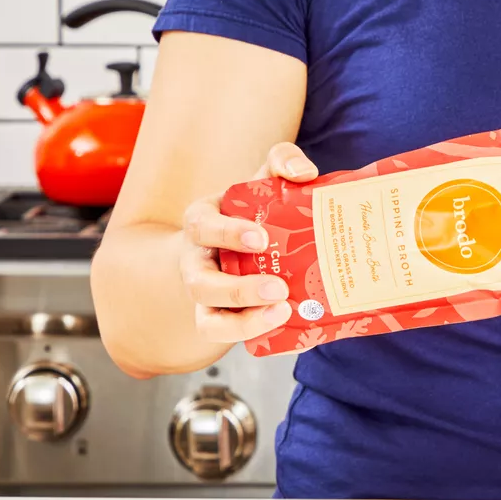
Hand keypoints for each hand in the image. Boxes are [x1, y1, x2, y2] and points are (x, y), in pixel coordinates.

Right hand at [180, 142, 319, 343]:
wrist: (239, 244)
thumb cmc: (252, 210)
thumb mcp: (263, 180)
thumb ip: (282, 162)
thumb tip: (304, 173)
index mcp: (202, 223)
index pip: (202, 227)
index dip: (228, 234)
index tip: (261, 237)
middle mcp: (197, 263)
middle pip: (201, 283)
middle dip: (237, 290)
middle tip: (278, 287)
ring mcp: (206, 297)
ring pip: (208, 320)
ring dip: (244, 322)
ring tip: (282, 312)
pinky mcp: (220, 319)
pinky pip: (225, 337)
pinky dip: (252, 335)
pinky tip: (284, 326)